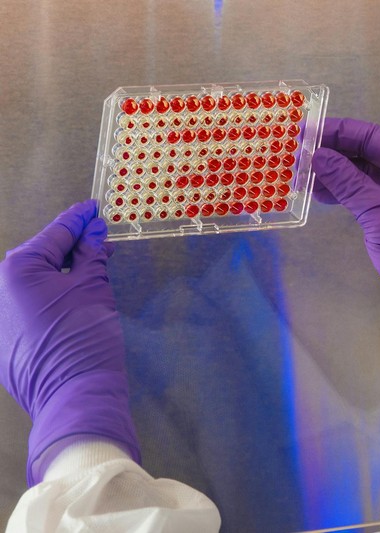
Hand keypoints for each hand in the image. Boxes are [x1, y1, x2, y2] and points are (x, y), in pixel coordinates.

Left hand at [0, 200, 139, 484]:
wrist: (72, 396)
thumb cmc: (85, 336)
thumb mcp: (94, 288)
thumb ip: (92, 255)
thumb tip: (94, 231)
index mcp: (17, 269)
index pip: (54, 234)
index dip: (78, 220)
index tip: (93, 208)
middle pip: (39, 257)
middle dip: (69, 247)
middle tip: (98, 241)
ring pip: (32, 283)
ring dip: (60, 273)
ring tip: (90, 268)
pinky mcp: (4, 341)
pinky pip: (27, 307)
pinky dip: (50, 297)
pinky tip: (73, 299)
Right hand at [312, 118, 379, 407]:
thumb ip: (348, 182)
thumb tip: (317, 155)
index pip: (372, 137)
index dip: (337, 132)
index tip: (303, 130)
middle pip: (366, 152)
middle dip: (331, 152)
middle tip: (294, 153)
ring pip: (362, 174)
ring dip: (333, 173)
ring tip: (299, 173)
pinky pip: (364, 194)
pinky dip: (342, 192)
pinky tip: (317, 192)